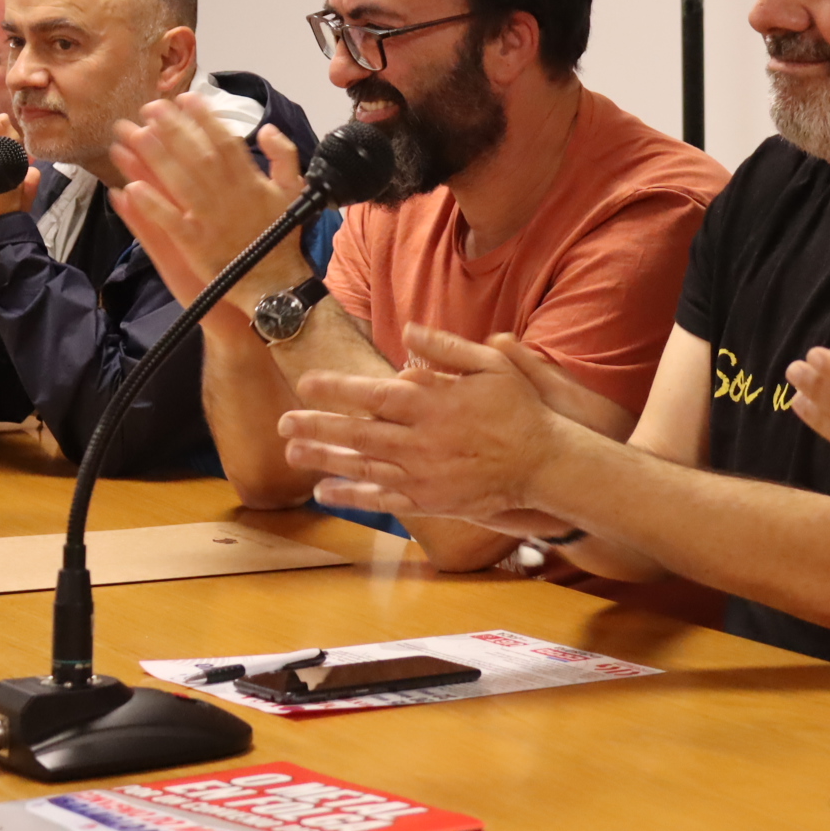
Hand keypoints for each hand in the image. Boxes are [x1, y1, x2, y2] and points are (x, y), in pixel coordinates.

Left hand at [113, 95, 311, 316]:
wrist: (277, 284)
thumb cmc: (282, 238)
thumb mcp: (295, 191)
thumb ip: (284, 156)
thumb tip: (267, 129)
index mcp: (251, 182)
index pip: (225, 142)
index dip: (204, 118)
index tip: (185, 99)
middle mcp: (229, 197)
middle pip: (197, 156)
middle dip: (173, 129)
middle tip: (151, 107)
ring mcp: (210, 221)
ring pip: (179, 183)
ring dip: (155, 158)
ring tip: (134, 135)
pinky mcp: (195, 245)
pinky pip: (169, 222)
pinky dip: (151, 205)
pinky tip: (130, 187)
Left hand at [280, 324, 565, 519]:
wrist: (545, 464)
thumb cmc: (521, 411)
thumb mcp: (493, 366)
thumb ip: (447, 348)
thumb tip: (408, 330)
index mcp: (433, 404)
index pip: (372, 394)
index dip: (336, 388)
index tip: (306, 382)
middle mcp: (421, 441)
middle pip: (357, 433)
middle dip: (316, 426)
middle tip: (283, 422)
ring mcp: (423, 474)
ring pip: (362, 467)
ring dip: (323, 460)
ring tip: (291, 453)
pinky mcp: (430, 500)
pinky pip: (383, 499)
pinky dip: (352, 495)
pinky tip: (326, 490)